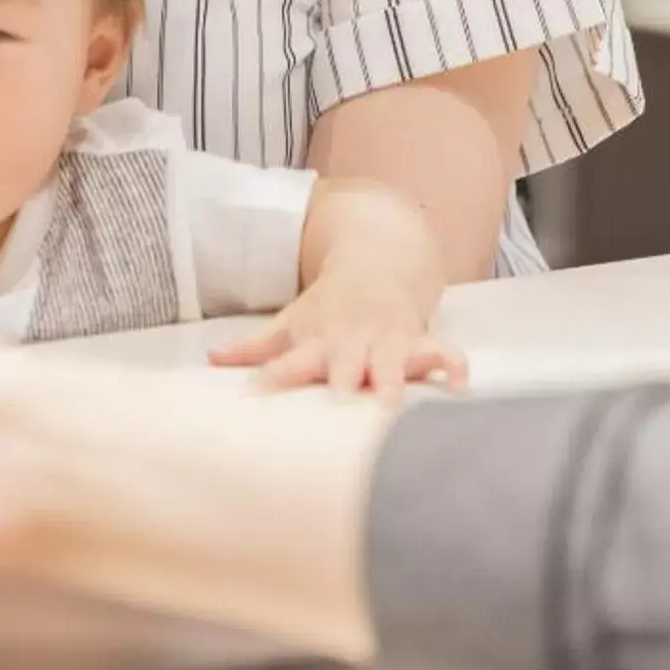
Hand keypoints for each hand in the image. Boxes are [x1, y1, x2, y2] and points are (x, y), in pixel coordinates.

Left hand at [210, 274, 466, 396]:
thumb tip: (211, 359)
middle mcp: (353, 342)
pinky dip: (452, 366)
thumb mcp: (292, 323)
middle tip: (338, 406)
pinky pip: (441, 352)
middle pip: (345, 363)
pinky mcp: (420, 340)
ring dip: (392, 382)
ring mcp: (388, 340)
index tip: (256, 393)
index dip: (276, 375)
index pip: (292, 361)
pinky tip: (459, 387)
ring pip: (391, 362)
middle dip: (343, 383)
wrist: (379, 261)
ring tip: (392, 408)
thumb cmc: (330, 307)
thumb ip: (256, 348)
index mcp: (319, 341)